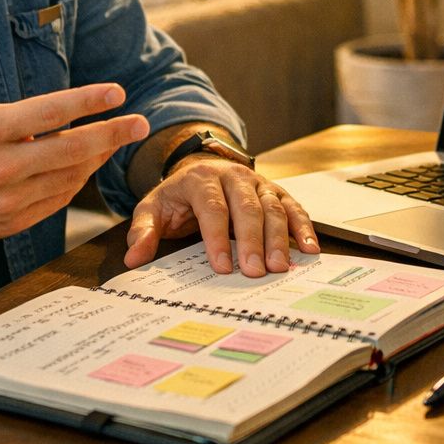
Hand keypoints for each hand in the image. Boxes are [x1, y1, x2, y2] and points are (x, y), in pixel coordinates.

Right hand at [0, 17, 149, 249]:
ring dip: (97, 158)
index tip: (117, 91)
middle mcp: (0, 167)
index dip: (87, 101)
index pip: (49, 113)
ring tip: (117, 139)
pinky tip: (87, 166)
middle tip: (140, 122)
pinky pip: (56, 201)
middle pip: (70, 149)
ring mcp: (7, 200)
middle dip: (112, 134)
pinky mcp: (11, 223)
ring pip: (68, 178)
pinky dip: (76, 183)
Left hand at [123, 158, 318, 276]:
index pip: (212, 208)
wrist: (199, 171)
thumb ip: (143, 231)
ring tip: (280, 267)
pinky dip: (303, 227)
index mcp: (201, 178)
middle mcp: (233, 176)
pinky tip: (310, 250)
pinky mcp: (275, 191)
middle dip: (252, 240)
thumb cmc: (178, 198)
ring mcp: (258, 182)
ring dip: (279, 238)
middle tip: (255, 271)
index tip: (220, 266)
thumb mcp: (153, 209)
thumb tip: (134, 258)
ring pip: (273, 207)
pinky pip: (293, 207)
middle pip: (247, 207)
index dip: (217, 237)